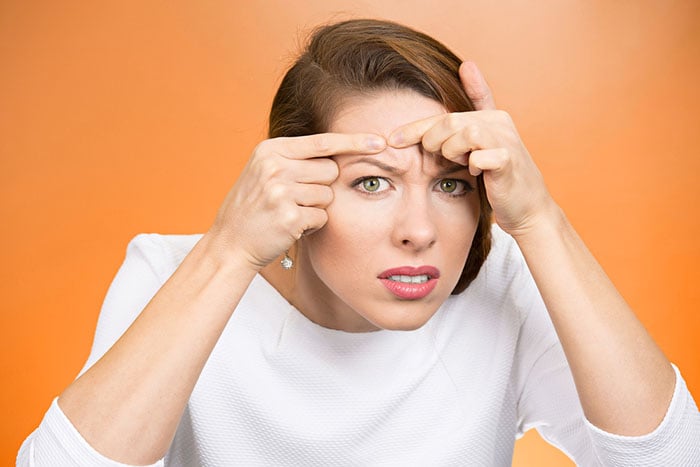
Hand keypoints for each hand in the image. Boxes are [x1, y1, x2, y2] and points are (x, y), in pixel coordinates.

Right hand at [209, 133, 385, 269]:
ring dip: (317, 207)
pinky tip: (291, 226)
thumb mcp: (264, 171)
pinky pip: (322, 217)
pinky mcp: (289, 217)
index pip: (322, 141)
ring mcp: (281, 191)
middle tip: (298, 198)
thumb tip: (339, 153)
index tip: (379, 141)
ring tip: (291, 212)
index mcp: (270, 150)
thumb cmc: (253, 207)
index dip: (353, 141)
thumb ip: (294, 159)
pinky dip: (312, 224)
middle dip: (324, 186)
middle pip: (330, 170)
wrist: (230, 242)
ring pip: (329, 196)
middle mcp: (275, 166)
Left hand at [387, 62, 555, 235]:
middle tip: (433, 157)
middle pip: (450, 121)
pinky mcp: (509, 161)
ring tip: (460, 163)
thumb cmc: (498, 180)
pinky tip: (477, 173)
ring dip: (453, 151)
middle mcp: (500, 123)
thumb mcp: (480, 147)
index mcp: (490, 116)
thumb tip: (466, 65)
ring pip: (465, 133)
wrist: (528, 209)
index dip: (416, 126)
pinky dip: (473, 165)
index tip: (392, 140)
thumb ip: (468, 119)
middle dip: (432, 140)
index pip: (445, 114)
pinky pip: (480, 156)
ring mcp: (507, 141)